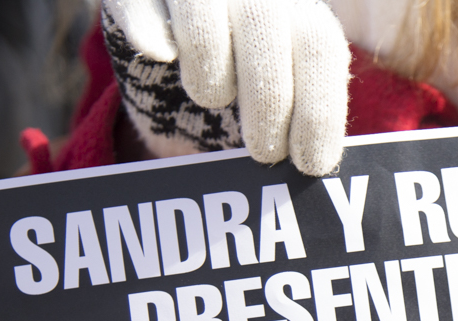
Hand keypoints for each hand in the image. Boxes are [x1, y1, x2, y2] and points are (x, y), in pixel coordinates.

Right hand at [104, 0, 348, 174]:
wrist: (172, 44)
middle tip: (266, 153)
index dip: (319, 108)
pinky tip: (159, 54)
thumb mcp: (282, 101)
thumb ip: (303, 119)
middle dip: (270, 102)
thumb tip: (319, 168)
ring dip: (211, 73)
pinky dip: (149, 32)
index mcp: (298, 10)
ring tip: (212, 99)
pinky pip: (138, 4)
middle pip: (266, 29)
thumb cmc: (241, 87)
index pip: (320, 47)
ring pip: (204, 15)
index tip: (312, 164)